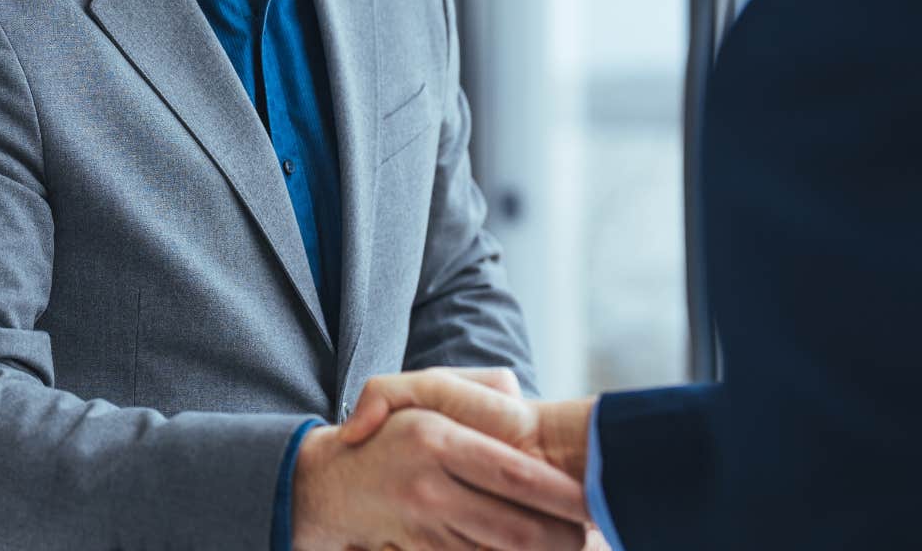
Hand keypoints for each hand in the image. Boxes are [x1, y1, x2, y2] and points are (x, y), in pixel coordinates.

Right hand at [292, 408, 588, 550]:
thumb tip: (521, 402)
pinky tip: (528, 549)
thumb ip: (475, 387)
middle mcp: (428, 488)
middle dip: (563, 537)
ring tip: (569, 543)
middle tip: (587, 532)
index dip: (563, 494)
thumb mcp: (422, 391)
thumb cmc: (392, 434)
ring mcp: (423, 528)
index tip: (592, 499)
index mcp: (435, 438)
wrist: (329, 485)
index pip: (516, 476)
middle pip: (519, 531)